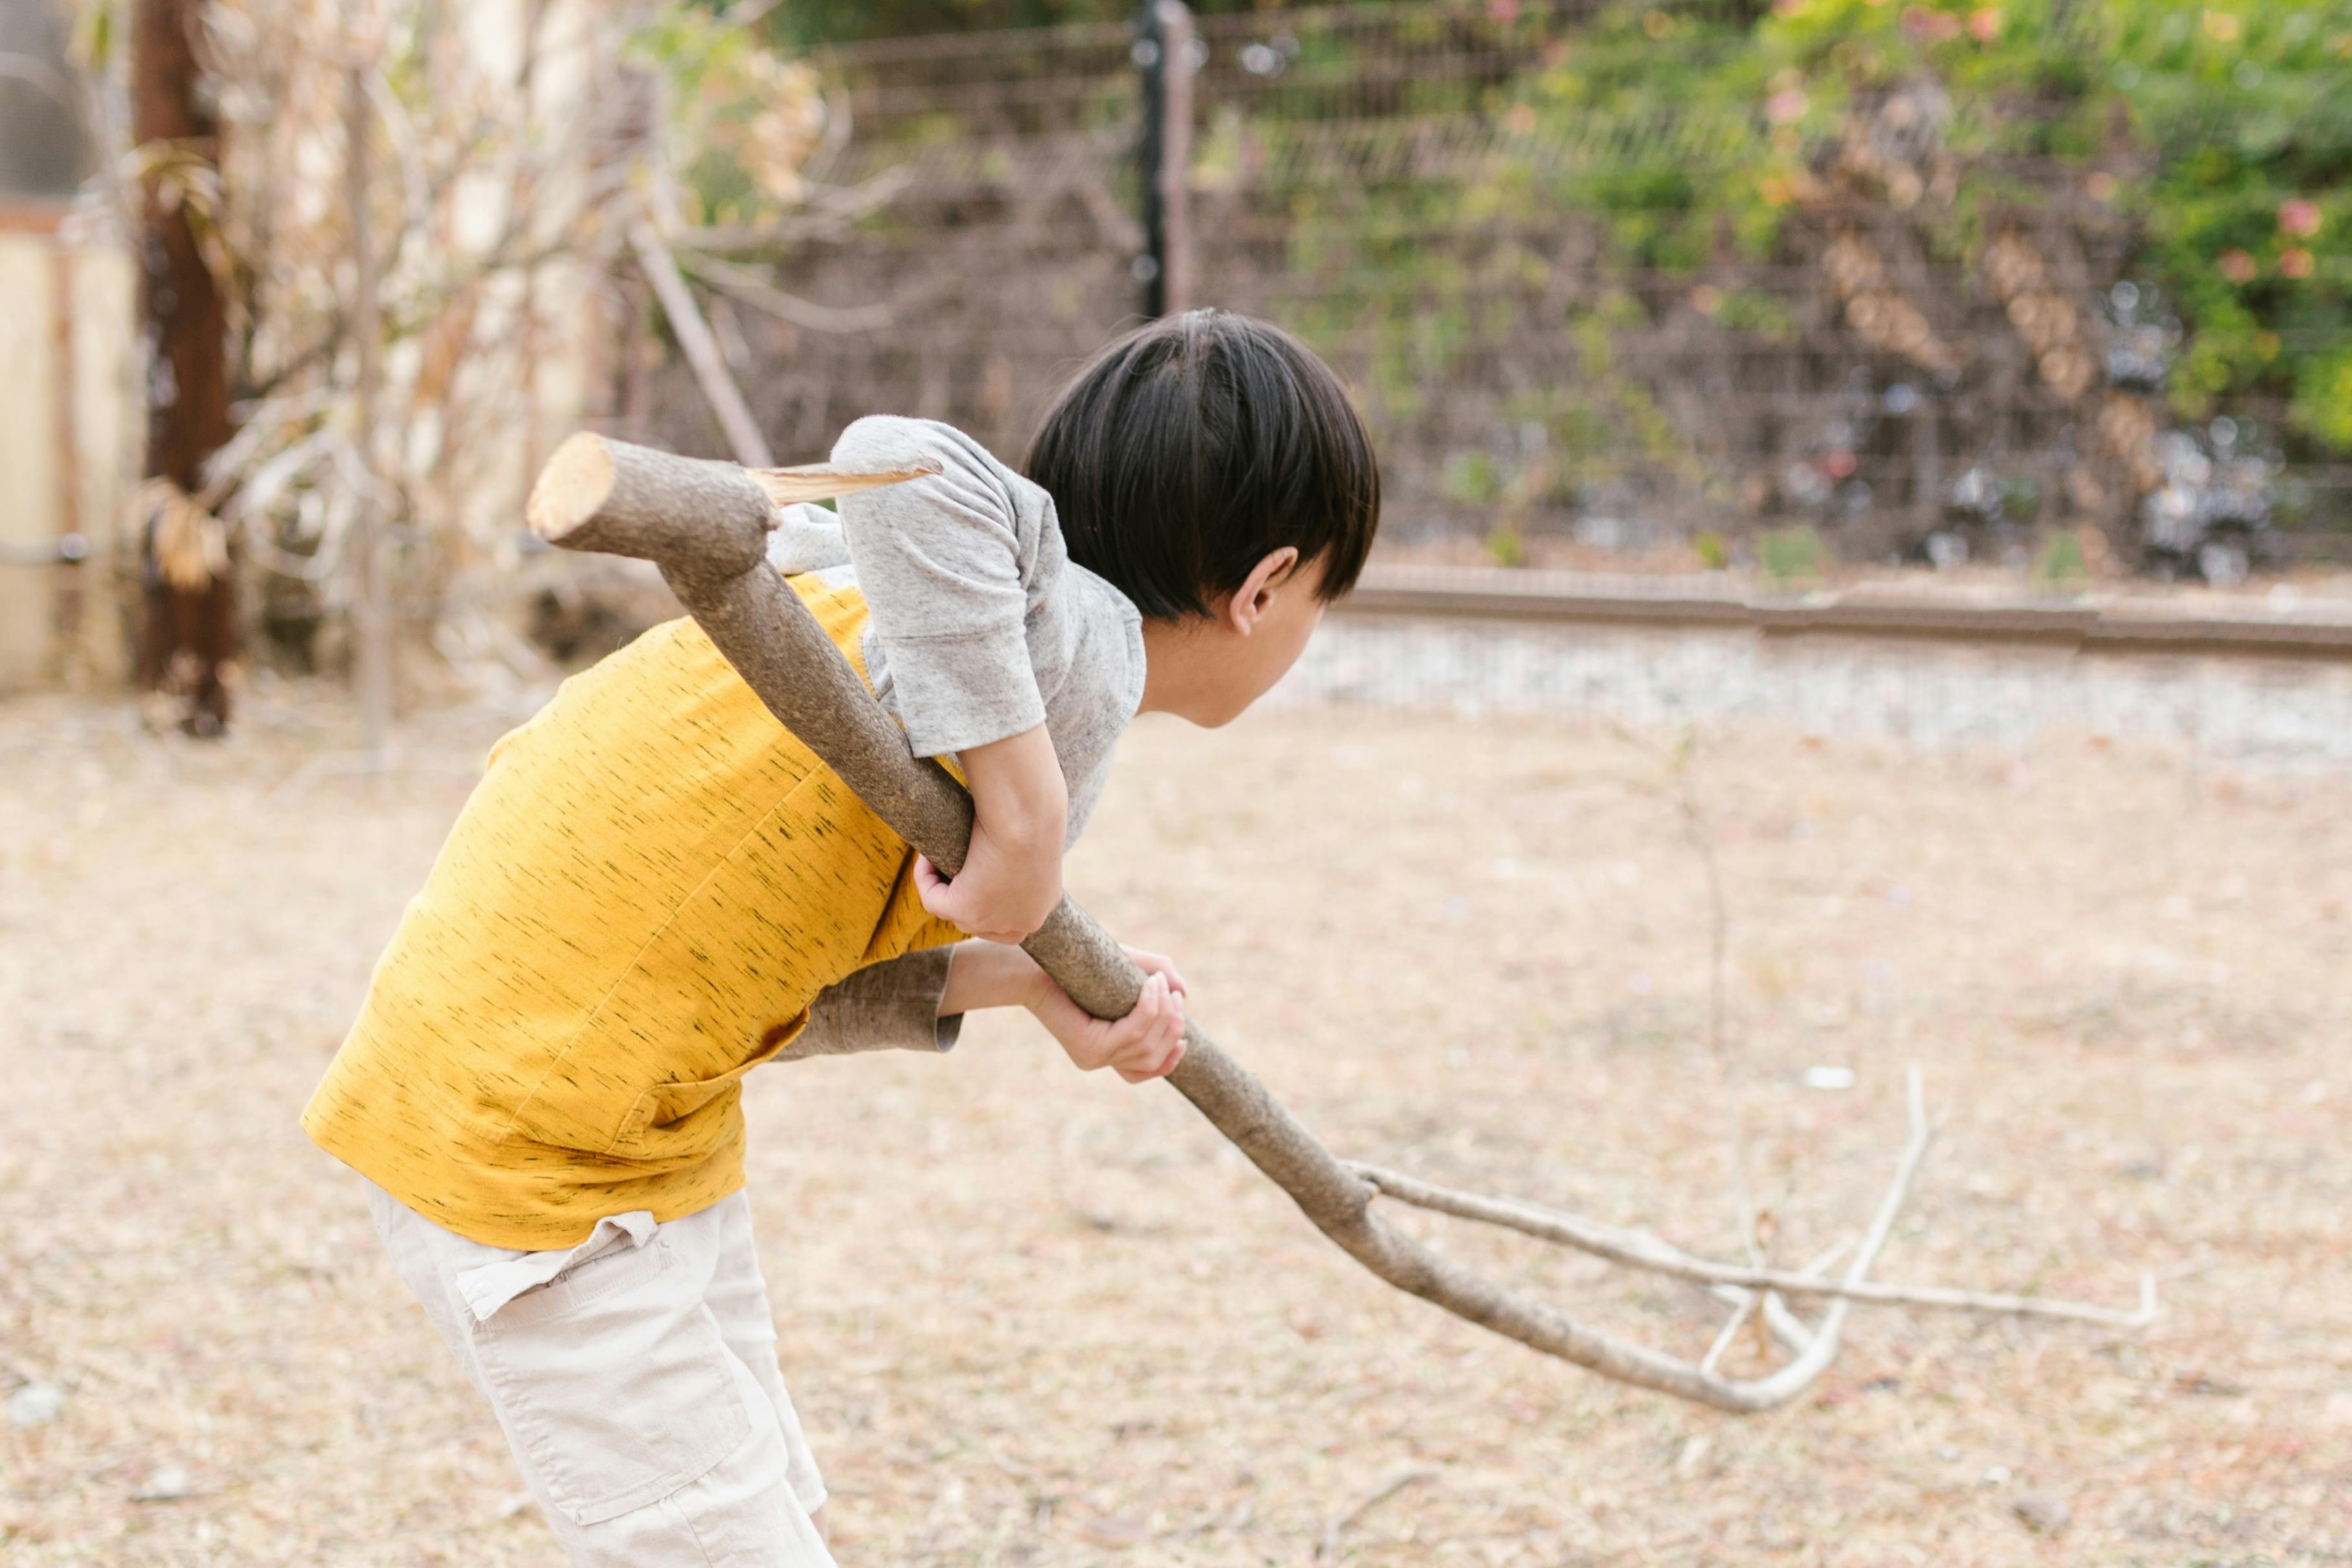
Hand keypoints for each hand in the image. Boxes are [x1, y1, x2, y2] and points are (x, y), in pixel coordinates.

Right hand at [914, 831, 1059, 943]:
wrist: (1026, 817)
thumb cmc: (1034, 813)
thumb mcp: (1033, 835)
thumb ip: (1021, 847)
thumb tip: (998, 841)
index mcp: (1045, 902)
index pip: (1013, 915)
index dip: (990, 896)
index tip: (975, 869)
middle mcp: (1024, 921)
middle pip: (985, 921)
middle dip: (966, 896)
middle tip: (954, 865)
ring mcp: (995, 921)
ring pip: (958, 915)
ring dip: (943, 888)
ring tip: (940, 858)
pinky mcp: (968, 911)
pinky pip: (934, 902)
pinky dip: (925, 879)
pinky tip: (926, 857)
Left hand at [1026, 947, 1188, 1082]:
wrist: (1040, 962)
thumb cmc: (1086, 963)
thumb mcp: (1131, 967)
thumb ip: (1160, 974)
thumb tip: (1184, 993)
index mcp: (1106, 1051)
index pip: (1144, 1071)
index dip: (1169, 1061)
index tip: (1184, 1039)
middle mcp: (1098, 1059)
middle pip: (1153, 1057)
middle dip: (1172, 1026)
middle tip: (1173, 994)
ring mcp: (1092, 1057)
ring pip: (1145, 1044)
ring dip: (1161, 1012)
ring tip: (1159, 982)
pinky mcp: (1087, 1048)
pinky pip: (1131, 1033)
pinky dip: (1148, 1008)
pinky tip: (1150, 986)